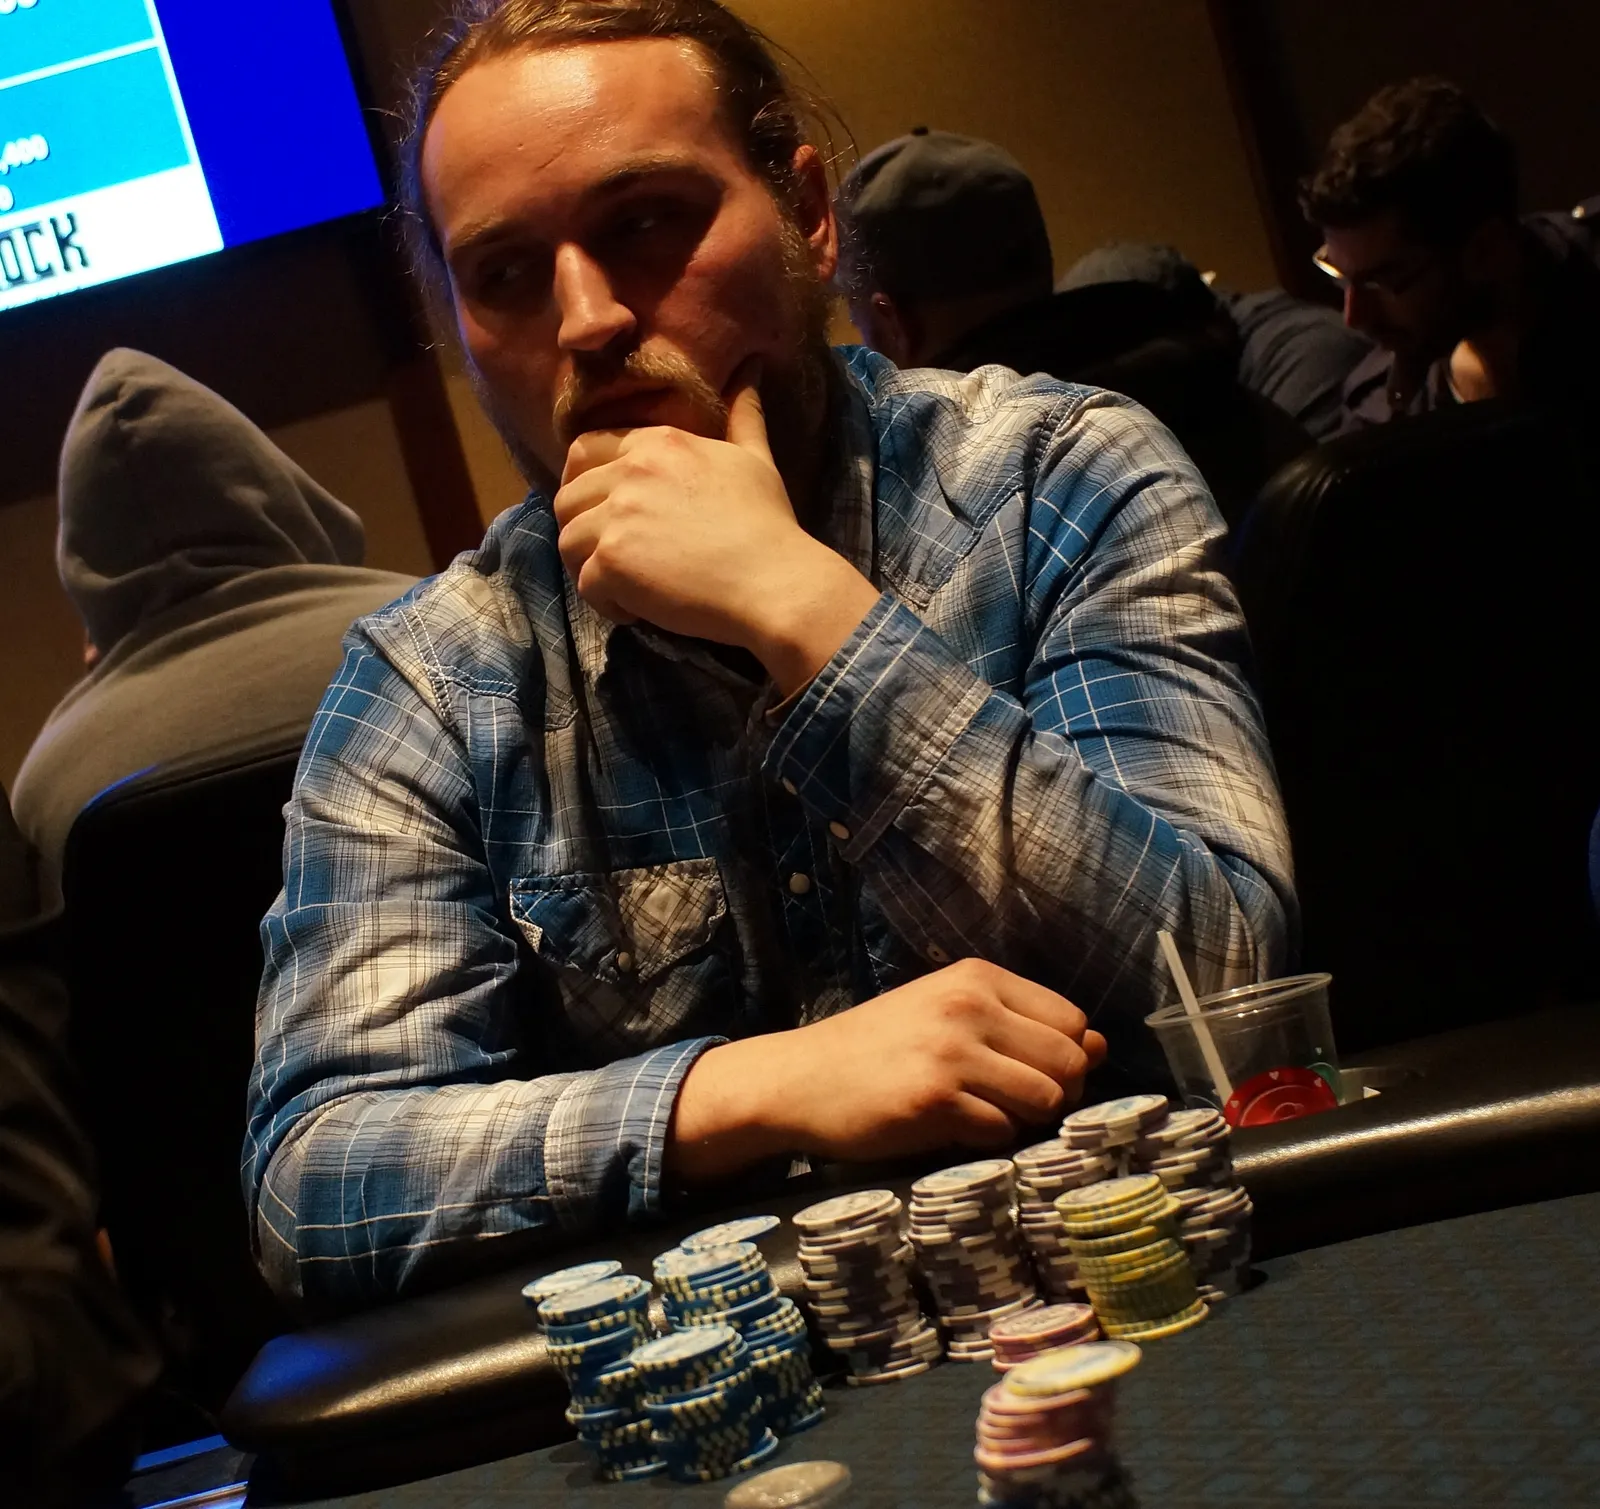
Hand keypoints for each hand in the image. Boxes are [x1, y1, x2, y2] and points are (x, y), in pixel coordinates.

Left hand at [553, 367, 879, 694]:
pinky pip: (584, 584)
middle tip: (613, 558)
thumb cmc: (770, 526)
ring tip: (626, 586)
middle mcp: (631, 471)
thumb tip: (750, 370)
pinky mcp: (612, 561)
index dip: (583, 485)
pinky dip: (608, 604)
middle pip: (567, 499)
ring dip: (590, 568)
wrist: (776, 582)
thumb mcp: (757, 460)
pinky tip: (641, 610)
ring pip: (568, 541)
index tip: (604, 514)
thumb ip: (743, 417)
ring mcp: (617, 515)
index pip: (584, 450)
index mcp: (658, 443)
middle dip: (582, 530)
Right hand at [667, 958, 1107, 1180]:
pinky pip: (1003, 1130)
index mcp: (977, 978)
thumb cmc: (879, 1048)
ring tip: (984, 1115)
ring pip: (1046, 1099)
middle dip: (1057, 1092)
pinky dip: (989, 1138)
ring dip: (1025, 1118)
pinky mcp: (935, 1100)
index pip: (1072, 1020)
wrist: (801, 1078)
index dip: (1067, 1056)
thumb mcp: (947, 1014)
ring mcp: (952, 1053)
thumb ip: (1019, 1025)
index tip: (1034, 1073)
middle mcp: (969, 1006)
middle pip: (1070, 1061)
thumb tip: (1100, 1047)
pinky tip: (953, 1128)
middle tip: (1015, 1104)